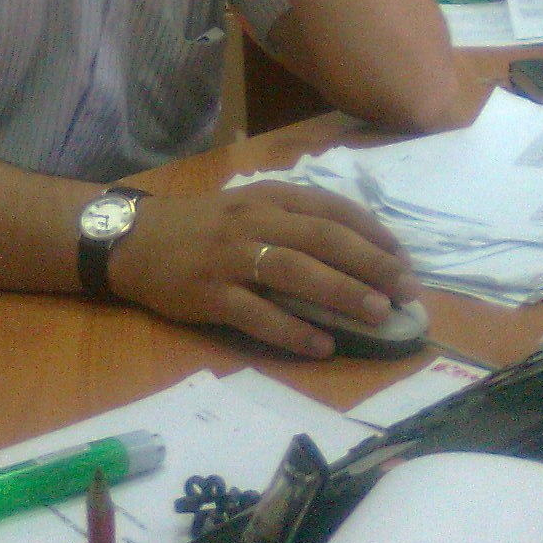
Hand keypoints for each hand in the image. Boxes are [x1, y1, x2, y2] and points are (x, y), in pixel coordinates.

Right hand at [107, 181, 419, 357]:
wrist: (135, 240)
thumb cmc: (203, 226)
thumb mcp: (250, 205)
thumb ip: (295, 220)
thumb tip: (359, 250)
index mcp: (269, 197)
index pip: (332, 209)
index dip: (373, 233)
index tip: (405, 258)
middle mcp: (253, 220)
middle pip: (322, 238)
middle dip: (371, 262)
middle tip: (407, 289)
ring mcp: (230, 257)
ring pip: (294, 271)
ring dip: (341, 291)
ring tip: (378, 313)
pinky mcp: (209, 293)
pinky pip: (256, 314)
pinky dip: (292, 330)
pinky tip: (322, 345)